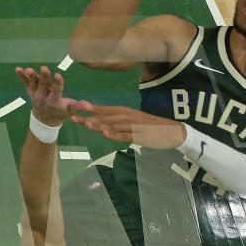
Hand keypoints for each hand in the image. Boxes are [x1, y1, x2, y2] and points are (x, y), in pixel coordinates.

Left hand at [16, 66, 79, 125]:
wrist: (44, 119)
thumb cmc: (61, 112)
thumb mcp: (70, 111)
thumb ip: (79, 107)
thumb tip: (90, 106)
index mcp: (54, 101)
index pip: (56, 91)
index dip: (57, 83)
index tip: (58, 75)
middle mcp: (43, 97)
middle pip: (43, 86)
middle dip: (44, 77)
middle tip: (44, 68)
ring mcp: (35, 93)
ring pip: (32, 84)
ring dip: (30, 76)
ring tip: (28, 69)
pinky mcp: (30, 90)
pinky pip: (25, 82)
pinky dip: (22, 76)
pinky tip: (18, 69)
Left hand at [70, 102, 186, 148]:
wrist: (171, 130)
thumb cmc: (149, 126)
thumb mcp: (131, 121)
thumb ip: (116, 121)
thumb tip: (100, 123)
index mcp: (124, 111)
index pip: (103, 110)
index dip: (88, 110)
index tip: (74, 110)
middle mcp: (127, 116)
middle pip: (105, 116)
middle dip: (89, 117)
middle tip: (73, 118)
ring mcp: (134, 125)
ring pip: (114, 125)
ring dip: (100, 124)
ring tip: (87, 124)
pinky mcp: (140, 135)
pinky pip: (126, 135)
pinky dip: (116, 135)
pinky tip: (106, 134)